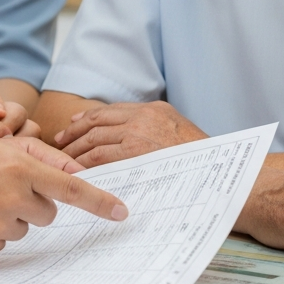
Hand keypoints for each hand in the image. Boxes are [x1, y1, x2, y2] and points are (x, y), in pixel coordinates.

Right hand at [0, 132, 127, 255]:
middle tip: (1, 185)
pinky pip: (0, 241)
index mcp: (18, 166)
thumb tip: (63, 172)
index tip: (121, 213)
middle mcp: (13, 197)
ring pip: (23, 225)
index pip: (70, 186)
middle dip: (33, 199)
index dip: (99, 201)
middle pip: (47, 210)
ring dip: (10, 213)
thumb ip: (28, 155)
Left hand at [54, 100, 207, 166]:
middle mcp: (144, 117)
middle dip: (75, 132)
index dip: (88, 118)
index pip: (111, 110)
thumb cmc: (204, 161)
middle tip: (59, 141)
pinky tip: (76, 170)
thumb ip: (155, 131)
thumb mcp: (180, 133)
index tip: (73, 124)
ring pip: (95, 138)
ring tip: (63, 159)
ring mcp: (139, 133)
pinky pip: (101, 156)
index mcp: (154, 110)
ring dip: (75, 148)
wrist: (224, 174)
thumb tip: (131, 142)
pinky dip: (85, 162)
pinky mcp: (136, 153)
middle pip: (97, 121)